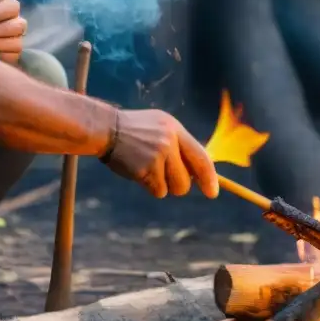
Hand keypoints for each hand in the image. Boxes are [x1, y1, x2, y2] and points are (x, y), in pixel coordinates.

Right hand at [104, 109, 219, 199]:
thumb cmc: (134, 131)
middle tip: (163, 175)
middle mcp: (170, 141)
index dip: (210, 177)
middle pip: (187, 180)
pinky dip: (149, 187)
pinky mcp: (146, 168)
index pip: (201, 157)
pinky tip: (138, 171)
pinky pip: (158, 190)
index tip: (212, 192)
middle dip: (178, 185)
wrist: (106, 129)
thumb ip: (179, 145)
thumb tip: (199, 172)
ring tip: (148, 169)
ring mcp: (158, 154)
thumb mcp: (160, 128)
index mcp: (176, 129)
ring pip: (174, 187)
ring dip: (163, 185)